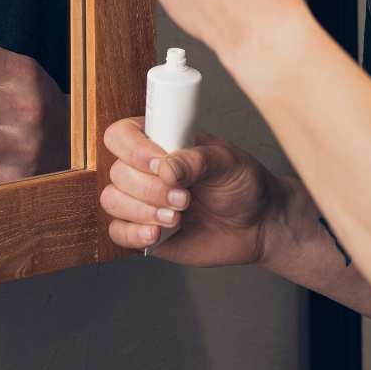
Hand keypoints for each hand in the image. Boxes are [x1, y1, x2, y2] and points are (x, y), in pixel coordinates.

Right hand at [100, 116, 284, 262]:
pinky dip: (132, 234)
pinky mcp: (144, 229)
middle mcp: (144, 169)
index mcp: (158, 141)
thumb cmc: (242, 184)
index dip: (133, 150)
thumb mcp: (227, 162)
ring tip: (177, 217)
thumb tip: (166, 167)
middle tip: (184, 198)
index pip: (121, 135)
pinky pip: (118, 232)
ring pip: (112, 201)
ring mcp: (141, 200)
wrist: (258, 225)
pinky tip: (157, 234)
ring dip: (143, 210)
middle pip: (117, 172)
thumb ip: (197, 160)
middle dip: (150, 189)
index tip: (160, 164)